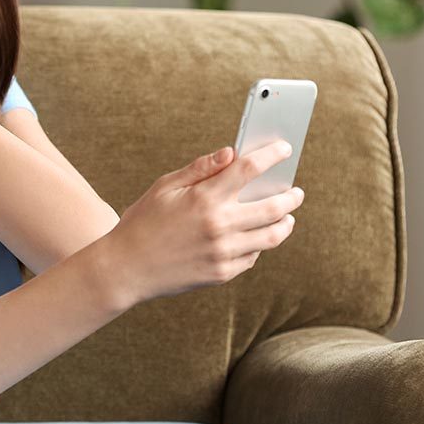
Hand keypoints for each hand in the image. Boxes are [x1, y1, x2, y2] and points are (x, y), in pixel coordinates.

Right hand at [100, 139, 303, 306]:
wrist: (126, 268)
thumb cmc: (144, 221)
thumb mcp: (165, 186)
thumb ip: (200, 168)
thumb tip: (231, 152)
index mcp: (204, 198)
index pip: (249, 169)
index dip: (271, 155)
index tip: (284, 149)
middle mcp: (219, 225)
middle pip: (272, 206)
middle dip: (291, 195)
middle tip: (296, 191)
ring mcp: (223, 252)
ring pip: (271, 237)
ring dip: (285, 223)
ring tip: (287, 216)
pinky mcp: (222, 274)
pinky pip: (253, 257)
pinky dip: (260, 245)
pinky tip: (258, 237)